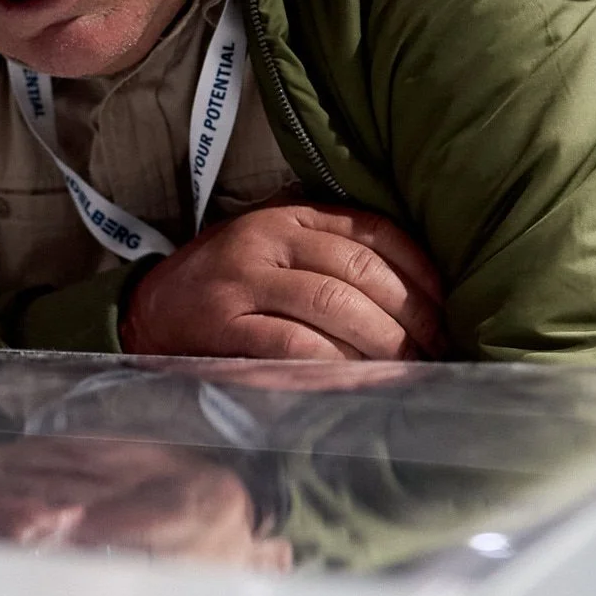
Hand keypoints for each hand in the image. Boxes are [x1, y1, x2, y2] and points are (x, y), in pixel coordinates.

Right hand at [120, 202, 445, 361]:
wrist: (147, 311)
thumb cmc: (229, 286)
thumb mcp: (277, 252)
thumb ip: (330, 257)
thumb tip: (418, 297)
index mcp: (289, 216)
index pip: (373, 232)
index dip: (420, 272)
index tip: (448, 308)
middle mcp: (267, 240)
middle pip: (360, 271)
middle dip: (410, 315)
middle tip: (437, 349)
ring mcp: (242, 280)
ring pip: (332, 305)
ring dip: (382, 342)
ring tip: (408, 368)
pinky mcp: (223, 323)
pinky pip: (292, 343)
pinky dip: (335, 363)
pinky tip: (361, 380)